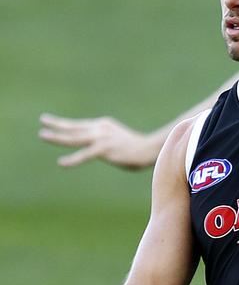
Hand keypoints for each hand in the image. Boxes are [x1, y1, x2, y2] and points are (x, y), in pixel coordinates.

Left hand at [39, 113, 157, 168]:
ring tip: (43, 135)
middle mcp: (100, 128)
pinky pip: (85, 155)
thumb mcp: (115, 138)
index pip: (78, 125)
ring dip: (58, 138)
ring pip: (75, 138)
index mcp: (103, 125)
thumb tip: (94, 146)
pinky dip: (72, 160)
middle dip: (57, 125)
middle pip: (74, 127)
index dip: (63, 123)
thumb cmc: (134, 148)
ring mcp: (102, 138)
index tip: (49, 120)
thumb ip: (103, 140)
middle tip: (43, 121)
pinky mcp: (105, 149)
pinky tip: (62, 163)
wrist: (150, 150)